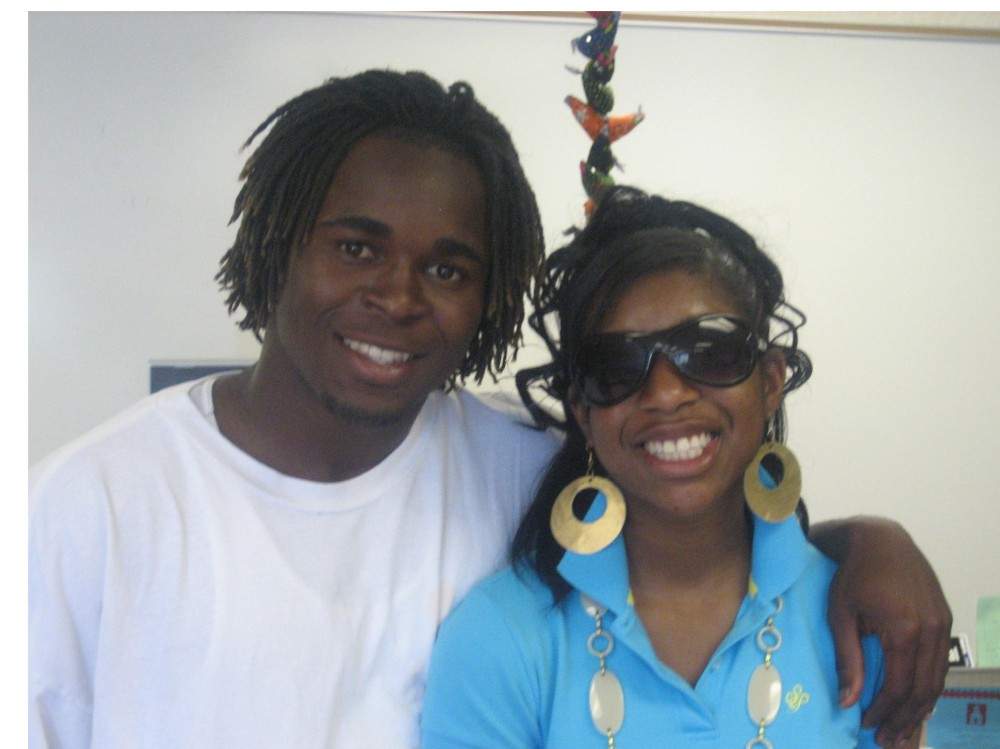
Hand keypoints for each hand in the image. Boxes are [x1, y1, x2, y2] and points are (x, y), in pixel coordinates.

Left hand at [825, 517, 950, 746]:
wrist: (879, 540)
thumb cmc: (852, 576)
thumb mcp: (840, 616)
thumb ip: (847, 660)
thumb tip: (847, 702)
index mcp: (903, 629)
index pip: (899, 686)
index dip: (884, 711)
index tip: (866, 726)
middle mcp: (930, 629)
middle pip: (923, 689)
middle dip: (905, 719)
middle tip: (887, 740)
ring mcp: (942, 623)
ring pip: (937, 679)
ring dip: (920, 708)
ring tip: (902, 731)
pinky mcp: (945, 619)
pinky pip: (940, 663)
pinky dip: (929, 686)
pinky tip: (915, 702)